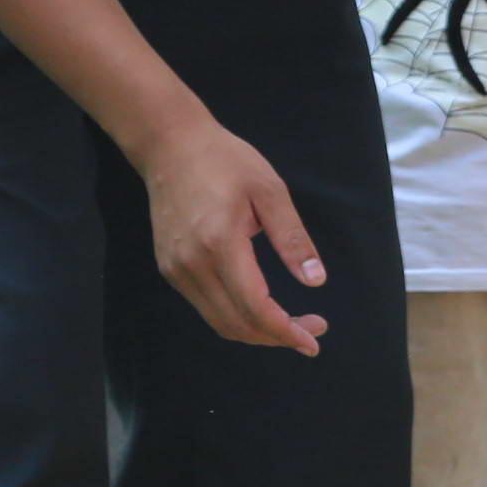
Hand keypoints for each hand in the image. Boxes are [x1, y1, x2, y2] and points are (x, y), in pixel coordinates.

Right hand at [138, 118, 329, 353]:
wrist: (170, 146)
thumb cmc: (225, 161)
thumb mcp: (270, 191)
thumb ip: (293, 239)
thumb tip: (316, 281)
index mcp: (220, 244)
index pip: (255, 308)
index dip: (286, 331)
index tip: (314, 341)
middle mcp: (192, 265)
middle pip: (237, 324)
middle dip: (277, 336)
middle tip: (312, 329)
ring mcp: (176, 270)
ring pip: (219, 322)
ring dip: (257, 332)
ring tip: (292, 325)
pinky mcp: (170, 269)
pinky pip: (206, 308)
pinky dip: (236, 317)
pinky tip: (261, 308)